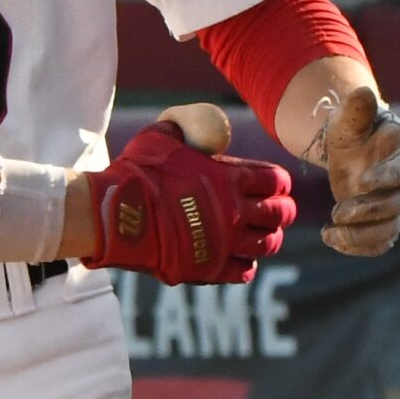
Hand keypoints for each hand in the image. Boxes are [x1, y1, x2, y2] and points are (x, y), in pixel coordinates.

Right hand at [85, 103, 295, 284]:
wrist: (116, 216)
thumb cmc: (137, 173)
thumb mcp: (162, 136)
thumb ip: (186, 127)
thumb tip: (201, 130)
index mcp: (229, 178)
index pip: (275, 181)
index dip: (279, 181)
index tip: (276, 184)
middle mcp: (235, 212)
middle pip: (279, 214)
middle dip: (283, 210)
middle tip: (279, 209)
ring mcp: (225, 244)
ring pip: (267, 244)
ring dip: (269, 237)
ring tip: (264, 234)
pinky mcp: (210, 269)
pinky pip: (244, 271)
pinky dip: (247, 264)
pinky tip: (240, 257)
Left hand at [320, 86, 399, 256]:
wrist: (350, 150)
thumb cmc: (354, 130)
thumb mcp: (350, 119)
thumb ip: (356, 110)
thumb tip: (362, 92)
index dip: (386, 178)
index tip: (359, 183)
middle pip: (399, 204)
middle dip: (368, 210)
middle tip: (337, 211)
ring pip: (390, 229)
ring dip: (361, 234)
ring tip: (330, 232)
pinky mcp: (386, 223)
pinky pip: (380, 243)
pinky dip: (358, 247)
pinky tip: (332, 240)